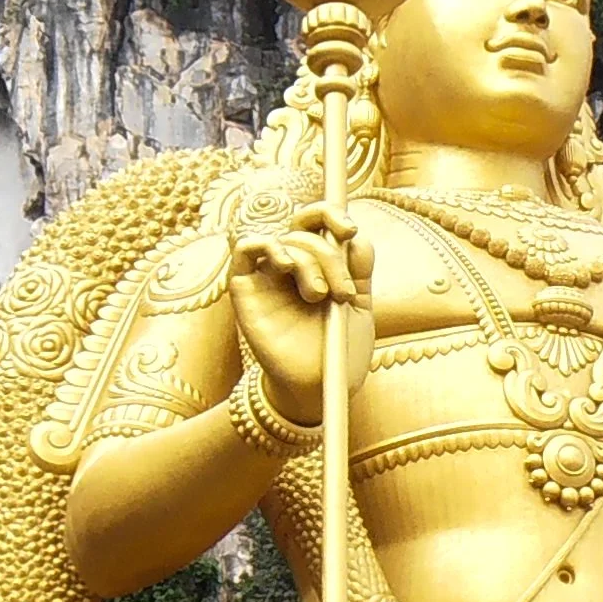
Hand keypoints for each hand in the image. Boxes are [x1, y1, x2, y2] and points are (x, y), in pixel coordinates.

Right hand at [229, 204, 373, 423]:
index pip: (318, 222)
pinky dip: (266, 244)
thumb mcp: (359, 307)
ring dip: (308, 260)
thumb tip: (355, 237)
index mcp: (320, 264)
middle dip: (330, 253)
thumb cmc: (337, 351)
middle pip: (304, 229)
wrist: (318, 387)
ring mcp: (267, 276)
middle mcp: (291, 266)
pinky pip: (244, 247)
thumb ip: (358, 270)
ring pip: (283, 239)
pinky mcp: (244, 288)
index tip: (350, 230)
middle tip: (342, 291)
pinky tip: (286, 267)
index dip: (332, 214)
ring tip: (319, 296)